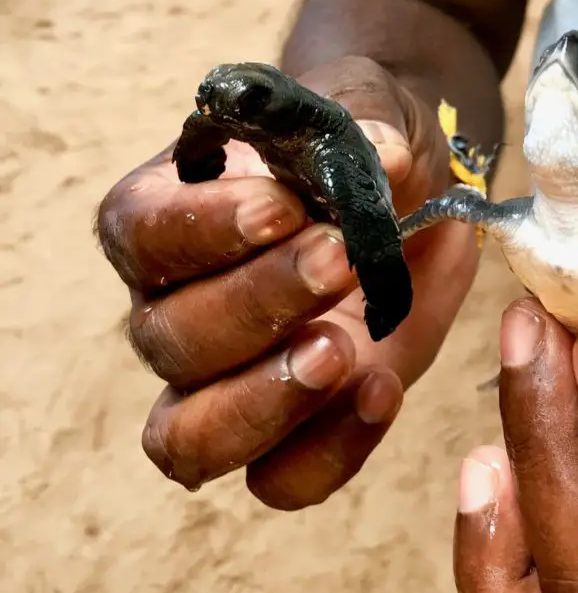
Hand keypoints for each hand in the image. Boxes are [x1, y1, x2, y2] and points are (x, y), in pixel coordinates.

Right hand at [96, 56, 479, 508]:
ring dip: (265, 402)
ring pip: (192, 436)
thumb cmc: (370, 149)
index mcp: (172, 215)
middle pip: (170, 339)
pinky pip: (279, 479)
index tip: (283, 208)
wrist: (420, 198)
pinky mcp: (294, 430)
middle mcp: (179, 307)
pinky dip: (328, 453)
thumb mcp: (373, 112)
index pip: (142, 233)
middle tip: (340, 260)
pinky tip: (383, 391)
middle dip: (256, 305)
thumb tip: (376, 152)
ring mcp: (231, 383)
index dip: (203, 230)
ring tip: (346, 349)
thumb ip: (362, 120)